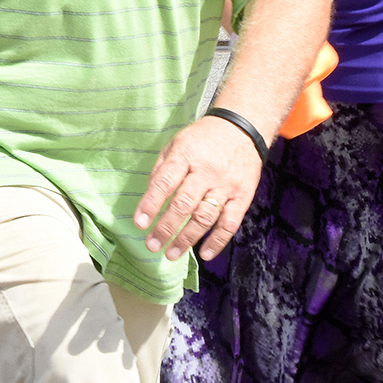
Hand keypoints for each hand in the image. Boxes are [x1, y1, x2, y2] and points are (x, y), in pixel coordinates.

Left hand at [135, 114, 264, 262]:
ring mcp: (226, 185)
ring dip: (187, 239)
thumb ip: (163, 169)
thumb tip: (150, 200)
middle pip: (184, 204)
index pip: (165, 182)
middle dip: (166, 228)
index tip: (139, 224)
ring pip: (205, 217)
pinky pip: (230, 223)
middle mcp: (207, 171)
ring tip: (171, 254)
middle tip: (152, 245)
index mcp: (186, 154)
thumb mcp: (178, 143)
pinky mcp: (243, 196)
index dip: (151, 204)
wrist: (242, 128)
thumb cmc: (204, 138)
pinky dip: (217, 241)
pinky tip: (204, 254)